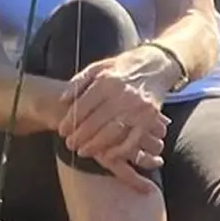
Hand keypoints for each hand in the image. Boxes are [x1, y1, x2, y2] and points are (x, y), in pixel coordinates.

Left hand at [58, 51, 171, 192]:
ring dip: (95, 145)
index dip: (70, 120)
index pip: (83, 106)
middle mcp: (122, 95)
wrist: (157, 65)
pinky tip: (108, 156)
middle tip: (69, 145)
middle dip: (80, 136)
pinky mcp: (150, 117)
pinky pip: (133, 139)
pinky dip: (120, 150)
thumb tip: (63, 100)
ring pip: (112, 132)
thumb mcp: (98, 67)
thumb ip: (78, 81)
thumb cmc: (123, 67)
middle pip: (96, 122)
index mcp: (107, 81)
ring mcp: (138, 107)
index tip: (62, 130)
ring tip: (83, 151)